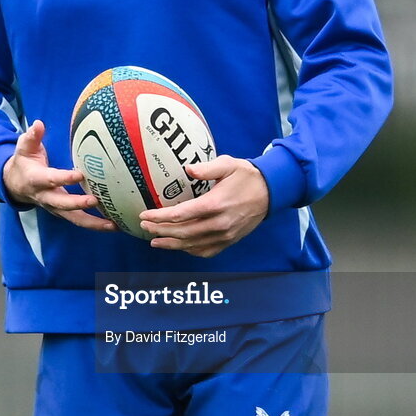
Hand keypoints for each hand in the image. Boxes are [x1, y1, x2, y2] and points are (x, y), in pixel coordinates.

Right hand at [2, 120, 115, 231]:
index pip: (51, 179)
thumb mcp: (24, 148)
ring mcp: (55, 208)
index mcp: (37, 180)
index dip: (65, 178)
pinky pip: (78, 221)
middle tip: (96, 200)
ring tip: (112, 225)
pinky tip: (112, 225)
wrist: (15, 185)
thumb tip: (38, 124)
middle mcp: (46, 197)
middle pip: (62, 204)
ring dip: (92, 223)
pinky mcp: (63, 213)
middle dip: (78, 204)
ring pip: (73, 219)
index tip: (80, 175)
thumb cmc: (24, 162)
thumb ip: (32, 137)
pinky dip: (94, 225)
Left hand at [140, 155, 269, 257]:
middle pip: (182, 233)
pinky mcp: (230, 241)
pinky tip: (179, 246)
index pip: (181, 215)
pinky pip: (206, 251)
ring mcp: (225, 235)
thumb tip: (187, 169)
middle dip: (160, 230)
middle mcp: (219, 224)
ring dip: (171, 244)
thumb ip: (207, 167)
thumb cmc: (247, 176)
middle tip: (144, 226)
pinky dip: (190, 251)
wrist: (271, 192)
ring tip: (154, 240)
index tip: (144, 214)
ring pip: (192, 245)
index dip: (160, 216)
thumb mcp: (229, 164)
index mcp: (216, 204)